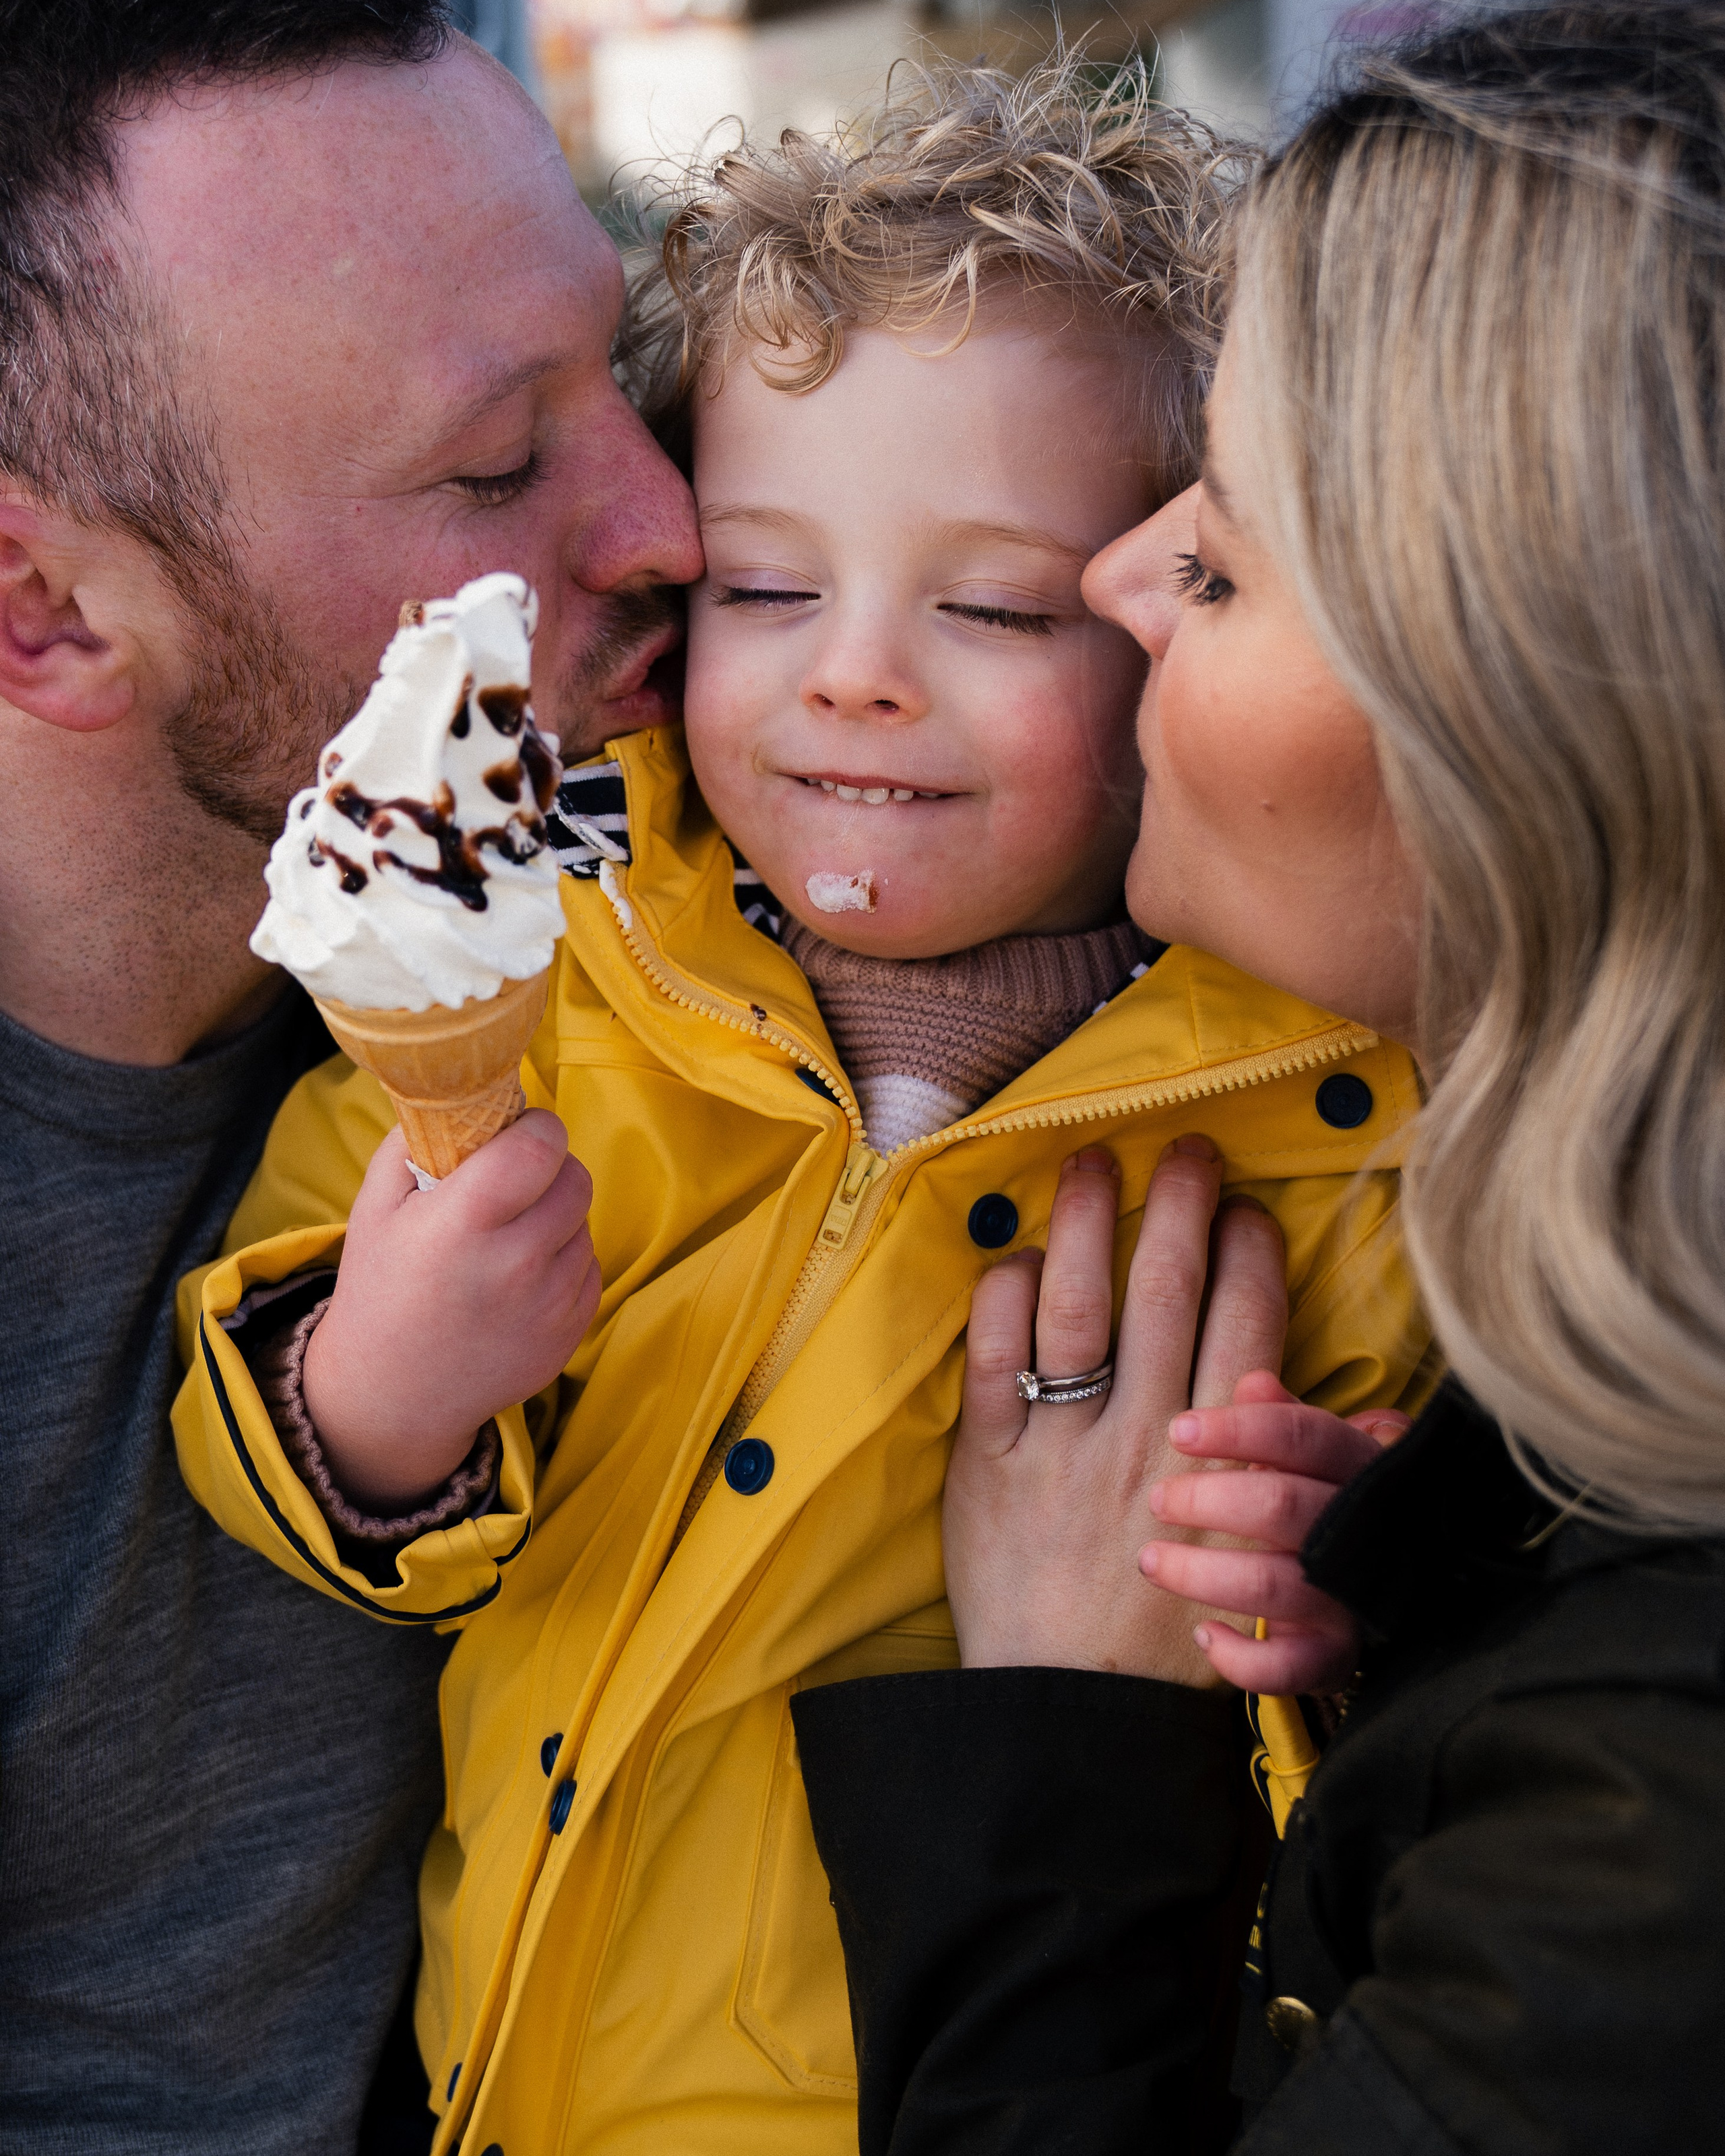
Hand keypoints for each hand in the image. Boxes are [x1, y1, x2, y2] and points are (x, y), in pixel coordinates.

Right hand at [302, 1109, 598, 1508]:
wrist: (394, 1392)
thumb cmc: (382, 1288)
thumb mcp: (376, 1207)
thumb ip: (416, 1140)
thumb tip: (462, 1095)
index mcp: (466, 1222)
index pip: (542, 1145)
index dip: (537, 1128)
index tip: (518, 1133)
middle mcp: (517, 1263)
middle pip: (574, 1177)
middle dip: (549, 1169)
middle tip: (512, 1184)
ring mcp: (550, 1303)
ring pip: (584, 1221)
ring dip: (557, 1216)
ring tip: (507, 1237)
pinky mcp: (571, 1331)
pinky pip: (589, 1266)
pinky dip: (563, 1260)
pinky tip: (520, 1276)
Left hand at [945, 1135, 1288, 1686]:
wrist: (1074, 1718)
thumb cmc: (1169, 1640)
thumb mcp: (1255, 1560)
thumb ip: (1279, 1472)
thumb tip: (1333, 1399)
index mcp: (1216, 1463)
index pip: (1248, 1327)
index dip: (1250, 1255)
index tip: (1249, 1211)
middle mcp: (1143, 1443)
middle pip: (1167, 1293)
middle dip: (1182, 1205)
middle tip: (1187, 1148)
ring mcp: (1058, 1450)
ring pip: (1075, 1307)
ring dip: (1086, 1222)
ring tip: (1092, 1163)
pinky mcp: (986, 1466)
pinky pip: (992, 1360)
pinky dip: (1002, 1297)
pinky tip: (1016, 1257)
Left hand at [1143, 1376, 1406, 1692]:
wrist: (1369, 1590)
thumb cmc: (1317, 1503)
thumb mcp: (1305, 1455)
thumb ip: (1280, 1420)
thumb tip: (1253, 1381)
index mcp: (1358, 1467)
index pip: (1306, 1436)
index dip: (1242, 1430)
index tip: (1179, 1430)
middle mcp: (1361, 1532)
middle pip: (1284, 1506)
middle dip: (1210, 1500)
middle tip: (1157, 1499)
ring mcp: (1351, 1598)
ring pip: (1276, 1586)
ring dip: (1203, 1574)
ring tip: (1150, 1561)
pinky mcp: (1338, 1655)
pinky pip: (1293, 1667)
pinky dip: (1244, 1658)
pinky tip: (1204, 1635)